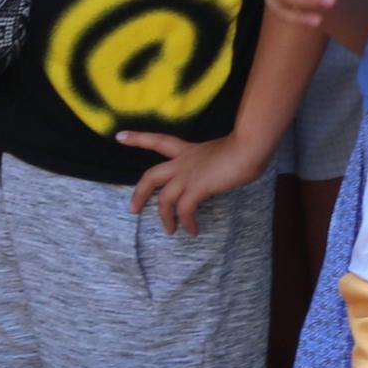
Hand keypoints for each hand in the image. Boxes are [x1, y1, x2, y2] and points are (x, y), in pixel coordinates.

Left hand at [120, 124, 265, 235]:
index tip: (119, 137)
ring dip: (165, 217)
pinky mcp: (197, 187)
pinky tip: (193, 230)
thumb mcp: (221, 154)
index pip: (158, 141)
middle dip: (139, 193)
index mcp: (187, 151)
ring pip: (164, 199)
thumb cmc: (243, 148)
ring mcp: (188, 175)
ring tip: (170, 230)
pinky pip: (185, 210)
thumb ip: (211, 165)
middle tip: (133, 209)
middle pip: (151, 176)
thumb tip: (215, 178)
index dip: (138, 139)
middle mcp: (183, 162)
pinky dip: (186, 222)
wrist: (248, 147)